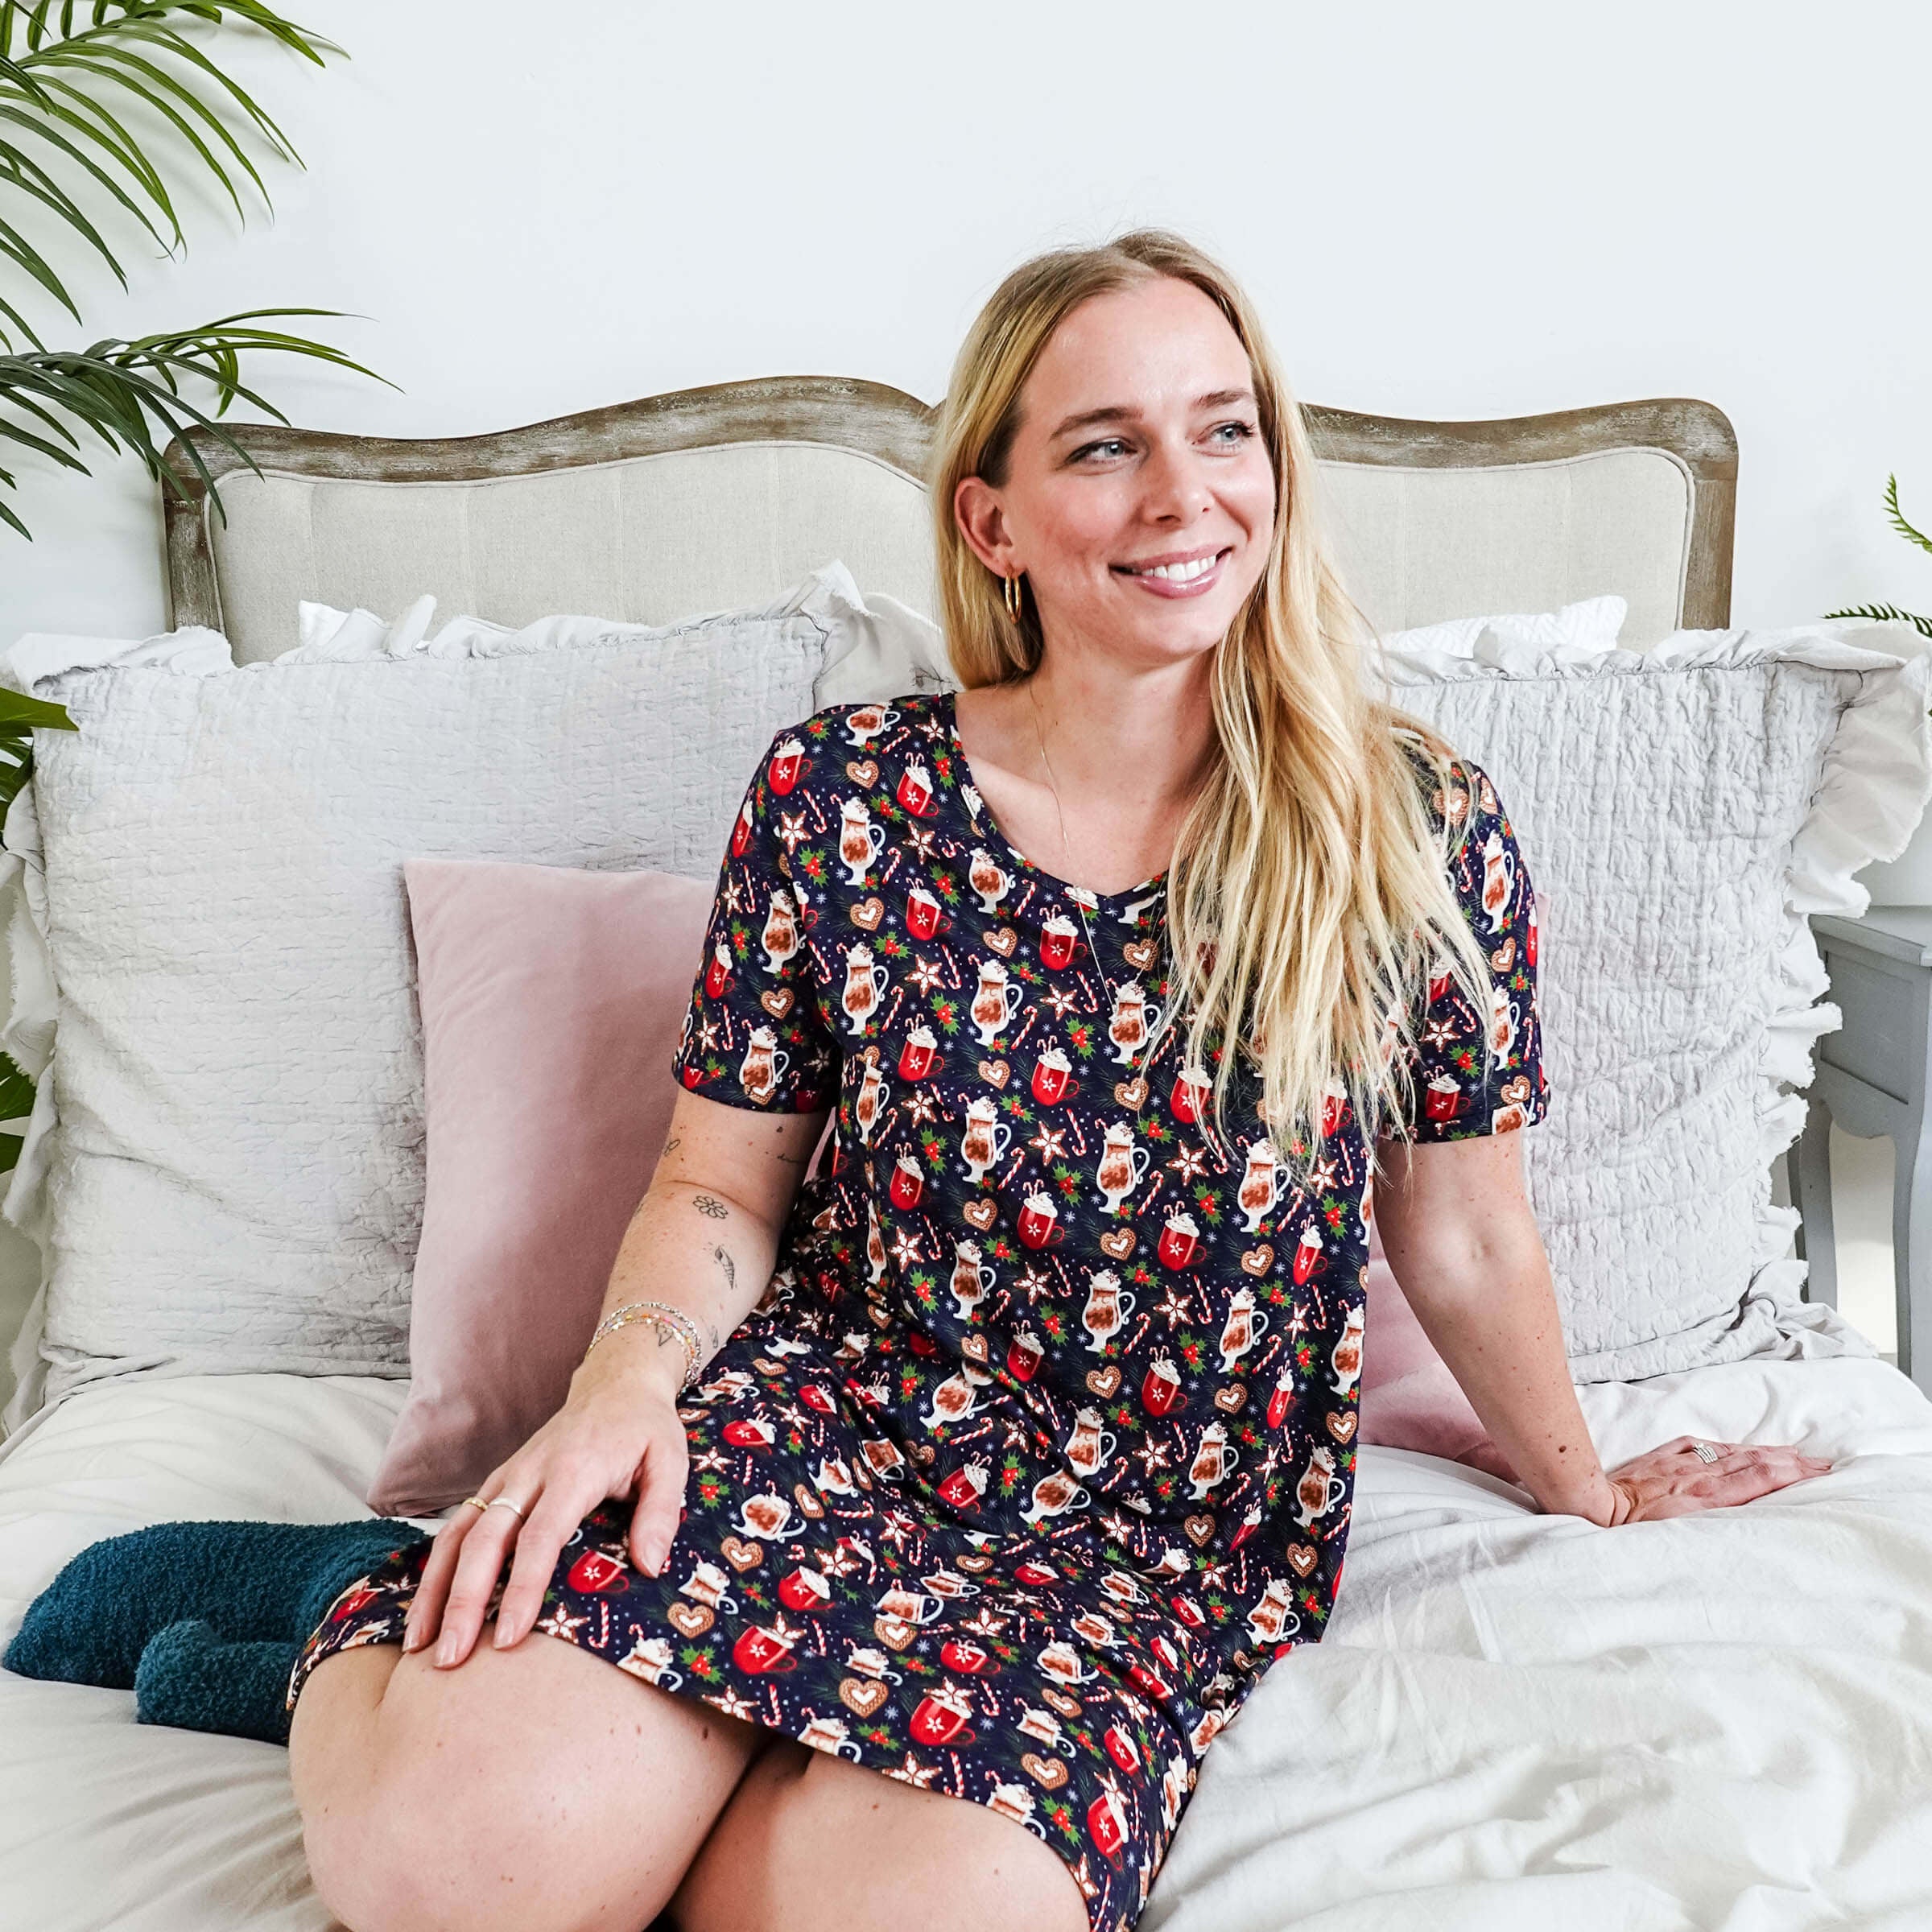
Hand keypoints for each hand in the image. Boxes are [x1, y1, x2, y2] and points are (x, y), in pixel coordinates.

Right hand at [403, 1345, 690, 1669]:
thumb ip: (660, 1511)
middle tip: (450, 1659)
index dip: (523, 1587)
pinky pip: (457, 1526)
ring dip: (435, 1589)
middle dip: (463, 1601)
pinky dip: (435, 1567)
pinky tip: (424, 1608)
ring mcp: (506, 1477)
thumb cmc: (644, 1429)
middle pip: (485, 1540)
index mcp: (574, 1471)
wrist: (614, 1383)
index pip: (541, 1536)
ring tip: (418, 1645)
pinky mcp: (496, 1484)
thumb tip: (650, 1566)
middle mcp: (530, 1473)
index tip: (509, 1637)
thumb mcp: (670, 1460)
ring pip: (458, 1534)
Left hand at [1598, 1435, 1833, 1524]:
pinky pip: (1700, 1447)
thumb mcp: (1680, 1540)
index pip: (1759, 1478)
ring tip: (1794, 1455)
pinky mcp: (1661, 1458)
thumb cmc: (1633, 1536)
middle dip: (1790, 1462)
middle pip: (1753, 1462)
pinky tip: (1739, 1448)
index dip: (1792, 1473)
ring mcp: (1679, 1464)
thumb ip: (1713, 1527)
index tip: (1820, 1472)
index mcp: (1705, 1498)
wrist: (1594, 1511)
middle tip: (1822, 1463)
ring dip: (1765, 1452)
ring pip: (1731, 1453)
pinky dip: (1726, 1447)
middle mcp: (1696, 1476)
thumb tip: (1747, 1522)